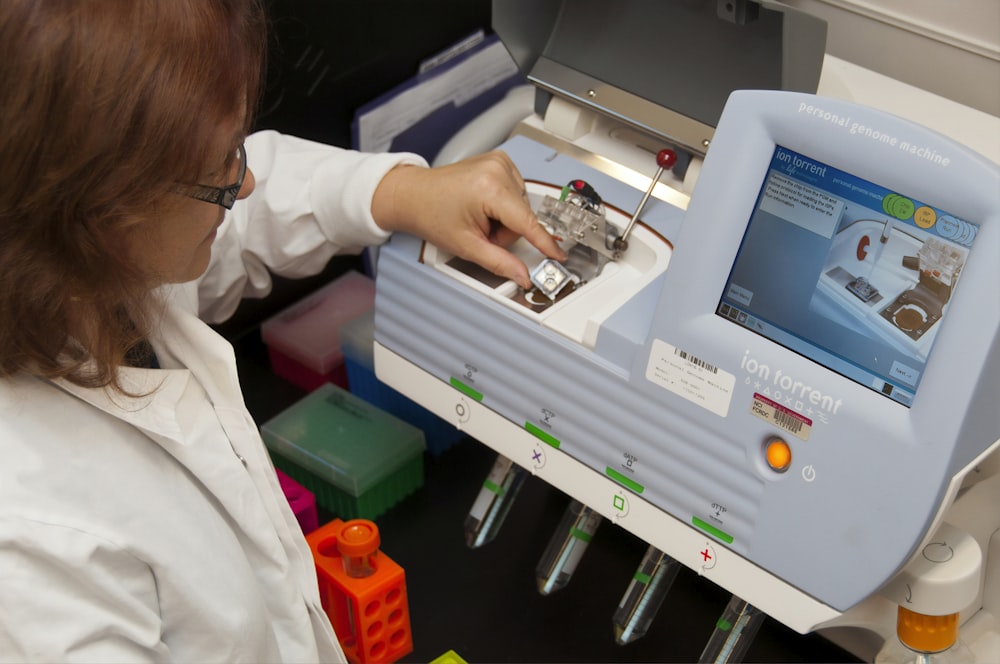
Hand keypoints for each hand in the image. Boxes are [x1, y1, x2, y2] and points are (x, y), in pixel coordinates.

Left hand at [371, 150, 565, 288]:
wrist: (413, 194)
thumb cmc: (431, 213)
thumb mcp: (466, 246)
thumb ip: (499, 263)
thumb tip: (522, 275)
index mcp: (489, 188)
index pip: (527, 221)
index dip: (544, 242)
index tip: (558, 255)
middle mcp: (497, 170)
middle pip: (523, 215)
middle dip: (505, 231)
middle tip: (480, 232)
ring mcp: (499, 162)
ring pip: (521, 206)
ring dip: (504, 219)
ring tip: (479, 217)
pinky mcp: (499, 161)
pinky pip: (515, 193)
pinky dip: (503, 205)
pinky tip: (483, 205)